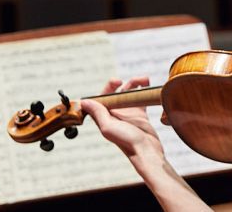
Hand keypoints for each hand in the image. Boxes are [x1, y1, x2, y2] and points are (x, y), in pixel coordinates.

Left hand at [81, 77, 210, 210]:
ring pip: (128, 93)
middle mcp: (115, 114)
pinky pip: (140, 98)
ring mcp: (128, 114)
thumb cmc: (127, 142)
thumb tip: (84, 101)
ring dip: (134, 84)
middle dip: (119, 84)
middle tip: (125, 81)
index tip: (116, 82)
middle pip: (114, 93)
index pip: (101, 97)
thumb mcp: (108, 127)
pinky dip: (143, 90)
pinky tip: (147, 86)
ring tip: (143, 79)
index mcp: (104, 117)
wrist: (147, 151)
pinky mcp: (140, 115)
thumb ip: (98, 113)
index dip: (107, 88)